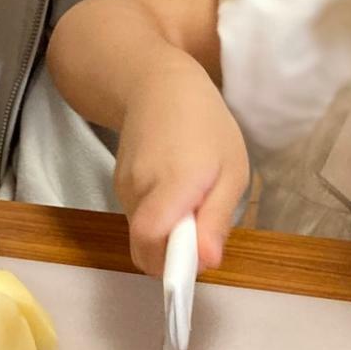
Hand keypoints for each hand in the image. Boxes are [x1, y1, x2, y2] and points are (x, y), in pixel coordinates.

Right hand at [112, 55, 248, 276]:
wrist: (158, 85)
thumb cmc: (206, 125)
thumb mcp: (232, 170)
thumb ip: (216, 219)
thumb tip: (207, 262)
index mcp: (173, 184)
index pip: (150, 241)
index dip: (170, 265)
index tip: (197, 259)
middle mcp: (140, 189)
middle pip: (146, 247)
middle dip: (173, 255)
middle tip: (203, 231)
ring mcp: (124, 187)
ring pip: (143, 234)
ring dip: (169, 233)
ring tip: (193, 199)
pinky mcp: (118, 185)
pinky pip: (140, 218)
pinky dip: (159, 218)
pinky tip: (175, 189)